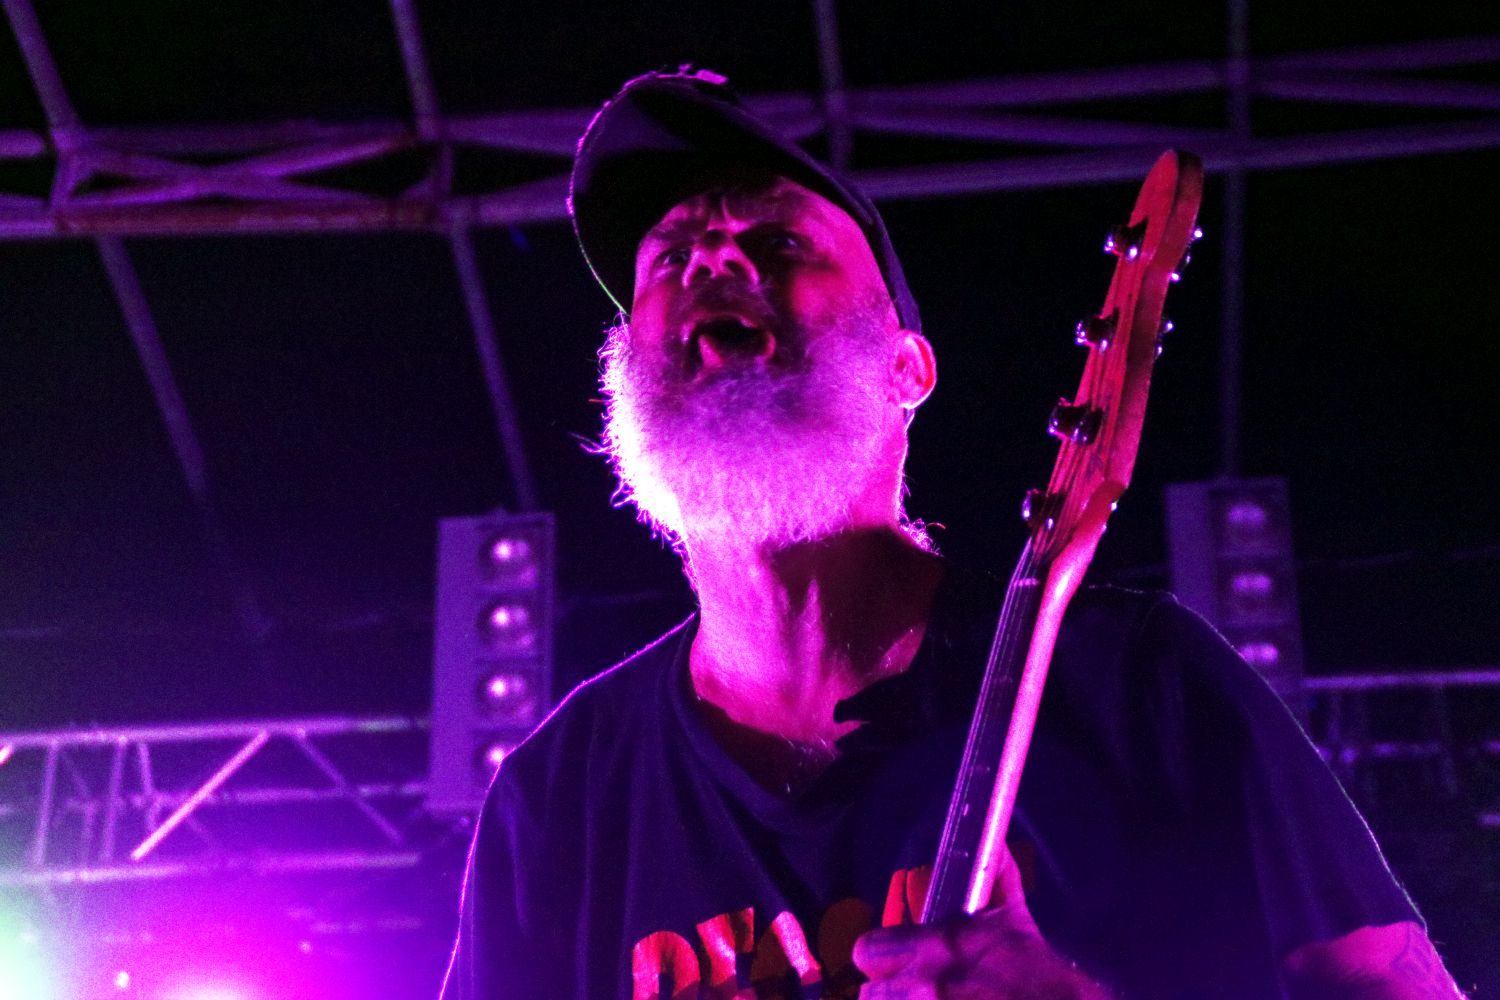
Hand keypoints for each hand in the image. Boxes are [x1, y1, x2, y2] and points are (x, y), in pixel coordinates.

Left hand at [852, 851, 1109, 998]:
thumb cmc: (1037, 970)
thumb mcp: (1014, 919)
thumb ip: (998, 879)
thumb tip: (999, 846)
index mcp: (937, 945)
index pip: (867, 950)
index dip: (878, 958)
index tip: (892, 963)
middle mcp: (924, 984)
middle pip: (869, 994)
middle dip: (885, 992)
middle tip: (906, 991)